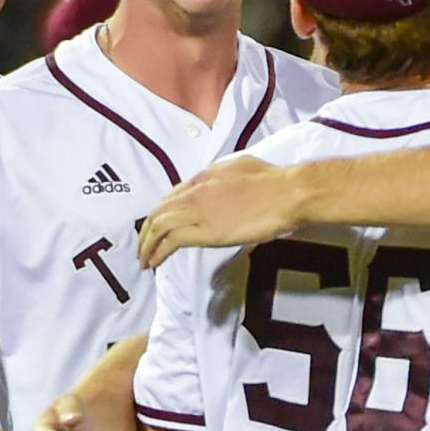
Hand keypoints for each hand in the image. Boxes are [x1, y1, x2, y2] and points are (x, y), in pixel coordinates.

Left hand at [138, 156, 303, 266]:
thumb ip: (222, 176)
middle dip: (146, 231)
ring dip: (146, 245)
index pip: (171, 196)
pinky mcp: (206, 231)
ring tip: (144, 260)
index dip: (160, 213)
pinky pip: (171, 241)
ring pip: (159, 227)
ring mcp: (199, 210)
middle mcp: (195, 191)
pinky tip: (154, 263)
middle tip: (142, 247)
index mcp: (203, 175)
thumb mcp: (241, 167)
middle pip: (159, 212)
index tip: (157, 227)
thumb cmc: (274, 181)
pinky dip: (157, 253)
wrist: (287, 193)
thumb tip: (219, 184)